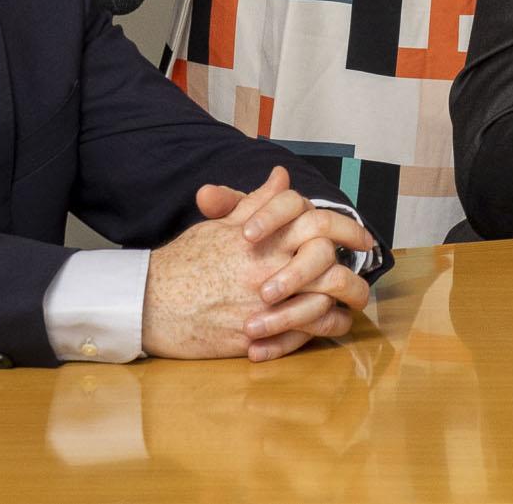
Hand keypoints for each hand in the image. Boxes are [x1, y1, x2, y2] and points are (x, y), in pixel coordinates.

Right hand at [146, 168, 378, 360]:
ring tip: (351, 304)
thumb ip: (256, 203)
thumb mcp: (219, 226)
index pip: (317, 222)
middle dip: (354, 272)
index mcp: (263, 238)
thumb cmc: (183, 262)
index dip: (347, 227)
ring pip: (323, 304)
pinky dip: (322, 330)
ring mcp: (264, 305)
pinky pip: (304, 335)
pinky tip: (328, 324)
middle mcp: (268, 269)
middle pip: (329, 266)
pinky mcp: (257, 336)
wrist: (149, 304)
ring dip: (344, 305)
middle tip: (363, 274)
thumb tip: (281, 177)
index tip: (362, 236)